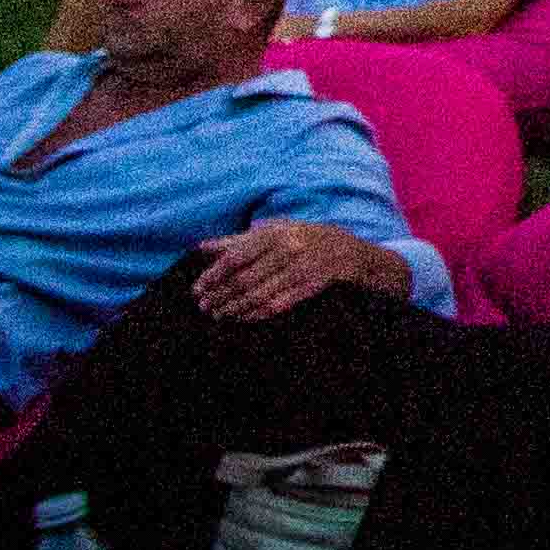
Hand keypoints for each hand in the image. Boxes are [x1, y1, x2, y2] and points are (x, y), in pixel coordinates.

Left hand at [189, 218, 386, 319]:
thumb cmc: (304, 239)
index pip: (235, 257)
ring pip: (259, 294)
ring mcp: (302, 267)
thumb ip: (238, 240)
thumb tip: (200, 247)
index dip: (213, 275)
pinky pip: (279, 304)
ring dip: (235, 308)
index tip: (197, 289)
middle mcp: (288, 248)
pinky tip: (243, 318)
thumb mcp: (274, 232)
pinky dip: (257, 313)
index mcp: (275, 233)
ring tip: (219, 315)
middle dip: (221, 295)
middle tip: (205, 307)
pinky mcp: (313, 285)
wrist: (352, 252)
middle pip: (244, 278)